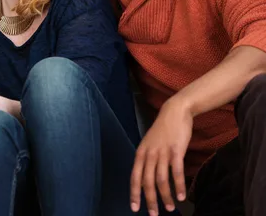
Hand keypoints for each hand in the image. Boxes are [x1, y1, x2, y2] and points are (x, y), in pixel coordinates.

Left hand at [130, 97, 192, 214]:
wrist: (174, 112)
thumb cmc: (163, 130)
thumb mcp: (149, 144)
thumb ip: (147, 160)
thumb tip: (146, 178)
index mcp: (140, 153)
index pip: (134, 177)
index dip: (134, 193)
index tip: (135, 208)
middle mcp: (149, 154)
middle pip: (147, 182)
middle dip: (150, 200)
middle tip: (153, 214)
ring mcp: (162, 152)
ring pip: (161, 179)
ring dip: (165, 196)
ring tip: (170, 208)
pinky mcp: (176, 150)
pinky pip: (177, 171)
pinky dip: (179, 185)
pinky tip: (181, 196)